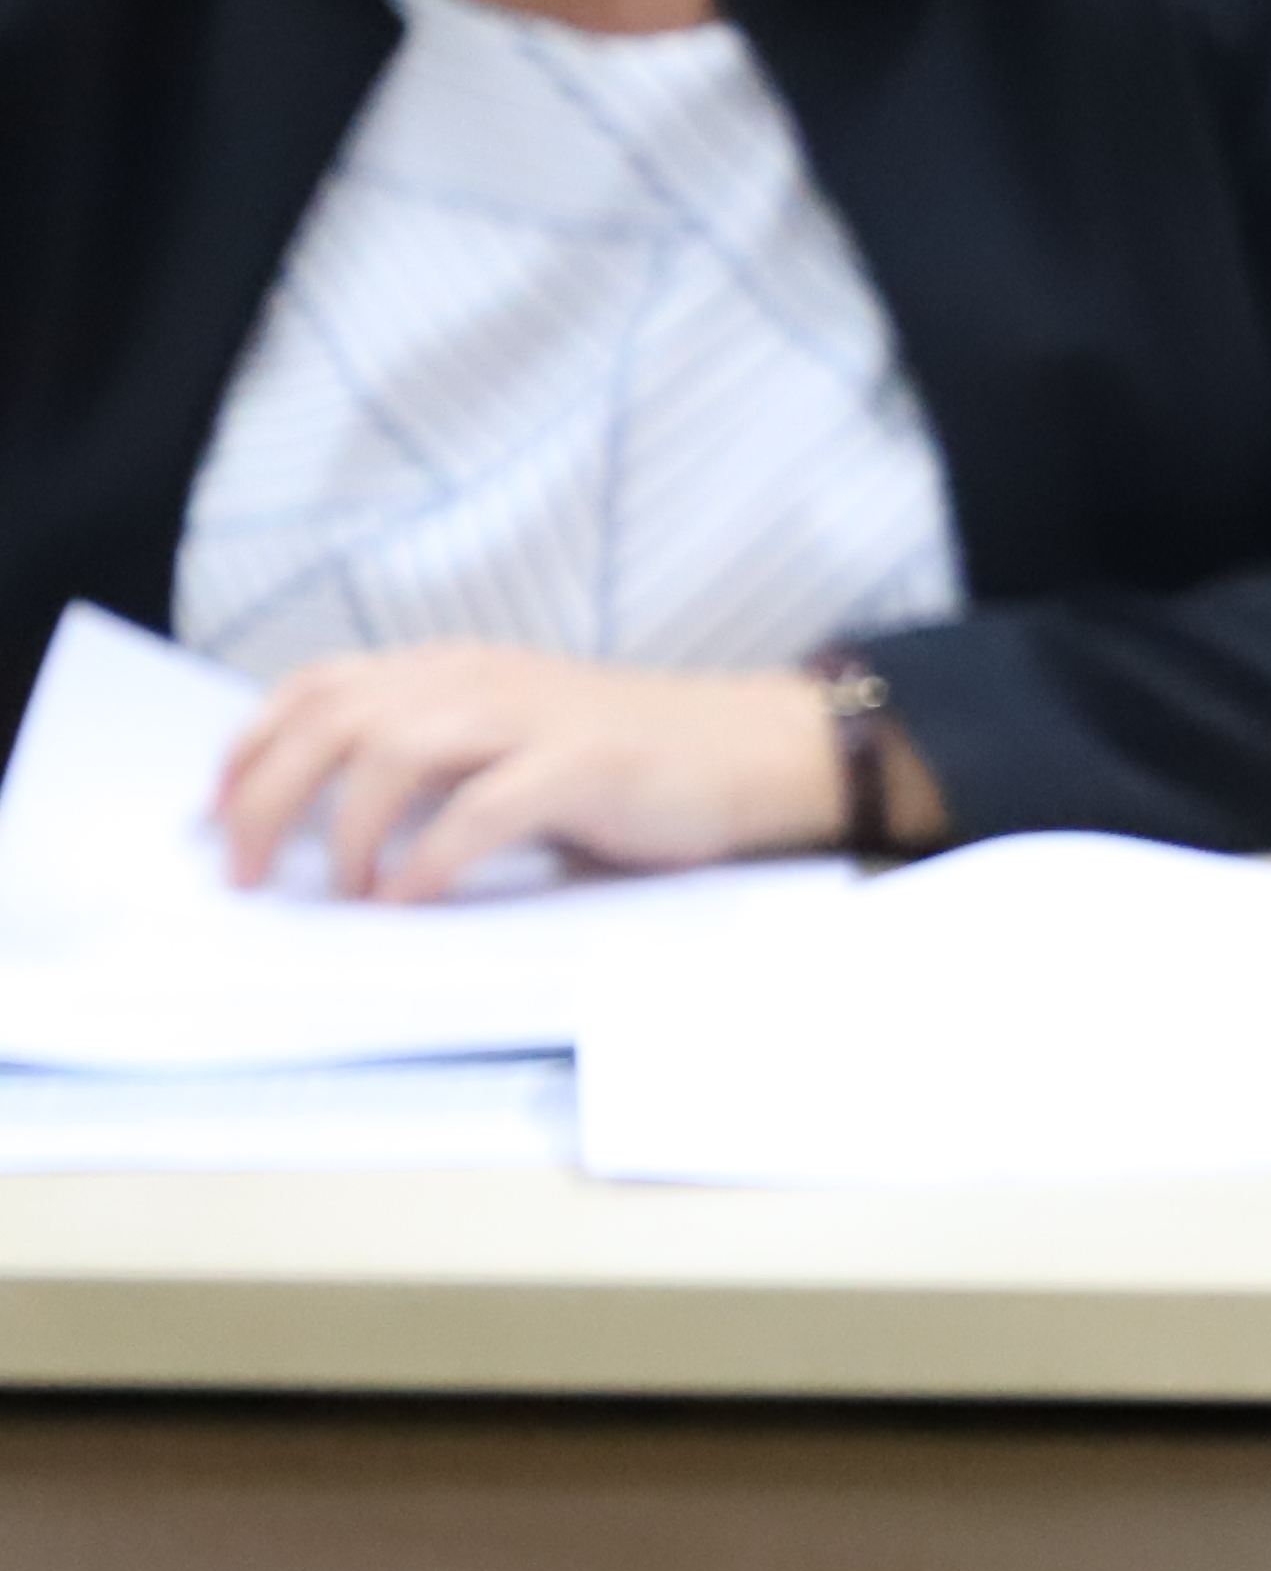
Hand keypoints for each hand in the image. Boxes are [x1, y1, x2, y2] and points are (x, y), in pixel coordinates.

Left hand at [213, 648, 845, 899]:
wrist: (758, 750)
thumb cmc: (637, 765)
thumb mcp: (515, 741)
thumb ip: (437, 763)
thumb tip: (336, 828)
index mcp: (453, 671)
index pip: (318, 689)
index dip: (251, 746)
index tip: (214, 809)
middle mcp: (476, 680)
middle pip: (331, 720)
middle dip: (266, 797)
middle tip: (244, 871)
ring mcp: (529, 717)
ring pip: (390, 754)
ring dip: (345, 830)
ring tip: (341, 893)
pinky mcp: (584, 765)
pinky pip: (481, 809)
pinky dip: (432, 858)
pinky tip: (411, 899)